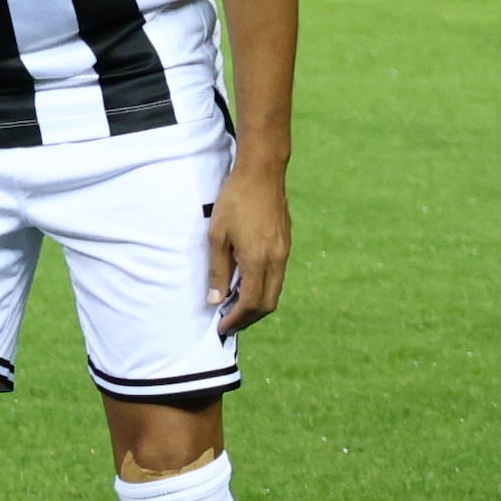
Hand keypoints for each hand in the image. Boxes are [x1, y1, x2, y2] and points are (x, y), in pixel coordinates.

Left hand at [206, 161, 289, 338]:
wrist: (263, 173)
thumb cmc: (235, 201)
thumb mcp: (217, 235)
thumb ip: (218, 270)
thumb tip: (215, 300)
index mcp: (258, 261)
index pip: (251, 304)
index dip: (236, 320)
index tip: (222, 328)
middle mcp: (276, 261)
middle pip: (268, 304)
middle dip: (249, 318)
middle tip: (229, 323)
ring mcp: (284, 252)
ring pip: (275, 291)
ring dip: (257, 304)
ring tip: (235, 306)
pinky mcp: (285, 243)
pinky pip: (277, 276)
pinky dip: (263, 288)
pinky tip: (247, 283)